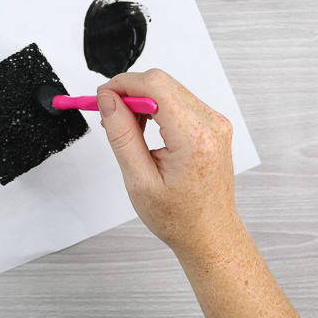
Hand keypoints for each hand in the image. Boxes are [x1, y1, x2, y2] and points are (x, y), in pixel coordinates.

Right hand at [96, 69, 241, 257]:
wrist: (210, 234)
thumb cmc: (179, 218)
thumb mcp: (139, 180)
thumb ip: (121, 134)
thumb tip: (108, 100)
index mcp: (194, 138)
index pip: (154, 86)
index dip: (122, 85)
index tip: (101, 97)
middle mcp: (210, 125)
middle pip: (161, 83)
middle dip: (129, 92)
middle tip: (108, 115)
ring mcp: (215, 123)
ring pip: (169, 89)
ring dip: (142, 101)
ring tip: (127, 129)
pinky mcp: (213, 125)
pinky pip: (179, 101)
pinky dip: (157, 108)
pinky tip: (145, 130)